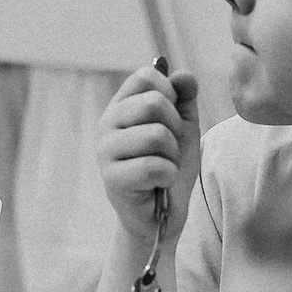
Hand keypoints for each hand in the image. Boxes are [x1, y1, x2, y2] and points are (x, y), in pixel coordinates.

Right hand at [96, 60, 199, 240]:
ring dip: (173, 155)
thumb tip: (184, 75)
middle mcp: (107, 123)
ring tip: (164, 167)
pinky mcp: (111, 178)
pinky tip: (159, 184)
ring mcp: (105, 151)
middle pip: (154, 103)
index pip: (146, 77)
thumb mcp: (184, 128)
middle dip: (176, 129)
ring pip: (157, 135)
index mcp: (121, 106)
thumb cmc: (169, 167)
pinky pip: (154, 166)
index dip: (170, 93)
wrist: (161, 215)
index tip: (172, 118)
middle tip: (169, 149)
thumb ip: (185, 99)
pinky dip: (168, 176)